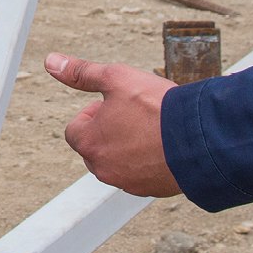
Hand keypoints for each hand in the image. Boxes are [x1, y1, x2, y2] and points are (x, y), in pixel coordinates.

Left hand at [45, 52, 181, 196]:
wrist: (201, 138)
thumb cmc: (156, 107)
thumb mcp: (115, 78)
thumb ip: (81, 72)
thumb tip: (52, 62)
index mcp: (90, 144)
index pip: (74, 130)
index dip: (91, 114)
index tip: (110, 105)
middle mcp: (104, 169)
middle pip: (95, 149)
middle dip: (107, 132)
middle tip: (131, 115)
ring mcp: (129, 182)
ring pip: (118, 163)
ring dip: (127, 147)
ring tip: (150, 128)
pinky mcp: (153, 190)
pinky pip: (142, 174)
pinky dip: (148, 161)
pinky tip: (164, 143)